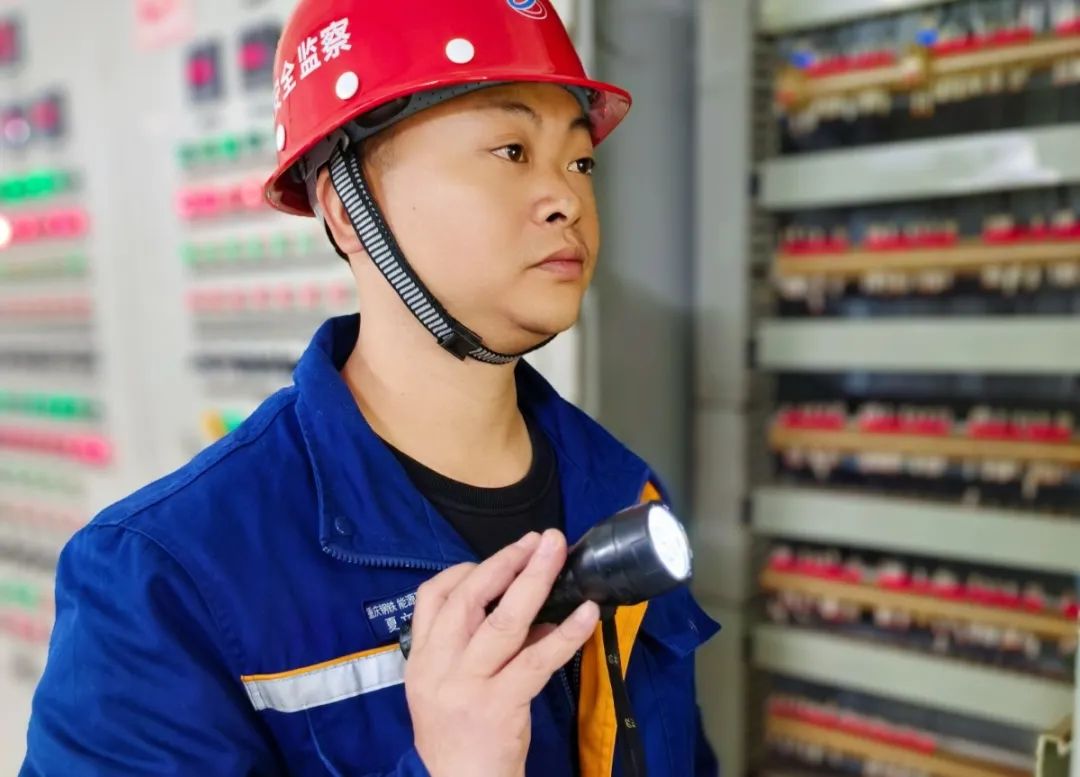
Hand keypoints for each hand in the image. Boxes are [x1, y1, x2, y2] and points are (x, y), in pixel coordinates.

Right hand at [404, 529, 599, 776]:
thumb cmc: (459, 735)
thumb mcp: (450, 686)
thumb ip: (479, 647)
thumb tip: (535, 612)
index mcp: (422, 658)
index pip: (432, 596)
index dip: (468, 568)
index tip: (503, 557)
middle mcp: (438, 667)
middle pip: (470, 598)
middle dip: (506, 562)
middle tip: (540, 541)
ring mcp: (467, 686)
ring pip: (502, 622)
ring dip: (534, 581)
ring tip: (557, 555)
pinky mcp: (499, 706)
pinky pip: (536, 660)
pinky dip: (565, 633)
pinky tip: (587, 614)